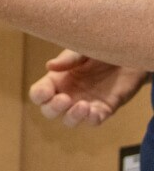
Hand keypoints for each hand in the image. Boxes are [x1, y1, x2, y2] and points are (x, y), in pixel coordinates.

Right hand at [28, 50, 149, 126]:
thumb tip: (49, 66)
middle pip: (49, 110)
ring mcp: (84, 103)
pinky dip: (91, 119)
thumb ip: (69, 59)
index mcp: (57, 79)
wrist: (132, 54)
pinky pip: (93, 121)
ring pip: (69, 120)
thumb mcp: (84, 50)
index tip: (47, 91)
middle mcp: (68, 94)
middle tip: (65, 99)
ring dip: (72, 117)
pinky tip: (93, 111)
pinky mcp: (103, 109)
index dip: (39, 95)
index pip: (39, 94)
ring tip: (83, 106)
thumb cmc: (103, 49)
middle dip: (54, 108)